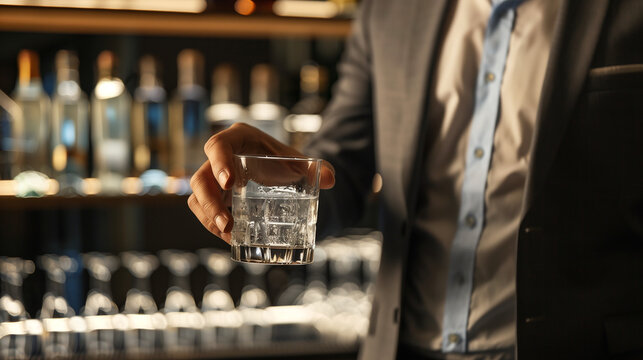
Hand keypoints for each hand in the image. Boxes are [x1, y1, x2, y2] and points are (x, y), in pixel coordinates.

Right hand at [188, 123, 334, 242]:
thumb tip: (330, 179)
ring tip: (229, 234)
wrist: (279, 169)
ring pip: (197, 197)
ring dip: (208, 218)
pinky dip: (213, 225)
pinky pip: (203, 211)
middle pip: (201, 178)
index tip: (230, 184)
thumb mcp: (300, 162)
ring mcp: (212, 177)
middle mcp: (219, 157)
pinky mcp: (213, 195)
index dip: (219, 163)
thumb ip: (317, 169)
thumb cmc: (284, 160)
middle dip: (210, 203)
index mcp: (237, 139)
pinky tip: (231, 238)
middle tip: (228, 224)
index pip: (218, 146)